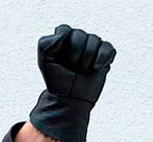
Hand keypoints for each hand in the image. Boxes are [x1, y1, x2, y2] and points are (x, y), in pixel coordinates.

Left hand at [29, 24, 116, 141]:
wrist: (70, 99)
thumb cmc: (57, 80)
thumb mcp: (44, 61)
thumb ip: (45, 43)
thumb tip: (64, 35)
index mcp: (62, 38)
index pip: (65, 30)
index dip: (63, 48)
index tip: (60, 62)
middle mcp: (78, 38)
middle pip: (80, 35)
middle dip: (75, 55)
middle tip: (72, 68)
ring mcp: (92, 46)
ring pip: (95, 39)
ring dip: (87, 60)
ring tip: (82, 70)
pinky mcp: (105, 54)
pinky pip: (108, 47)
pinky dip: (102, 58)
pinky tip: (96, 68)